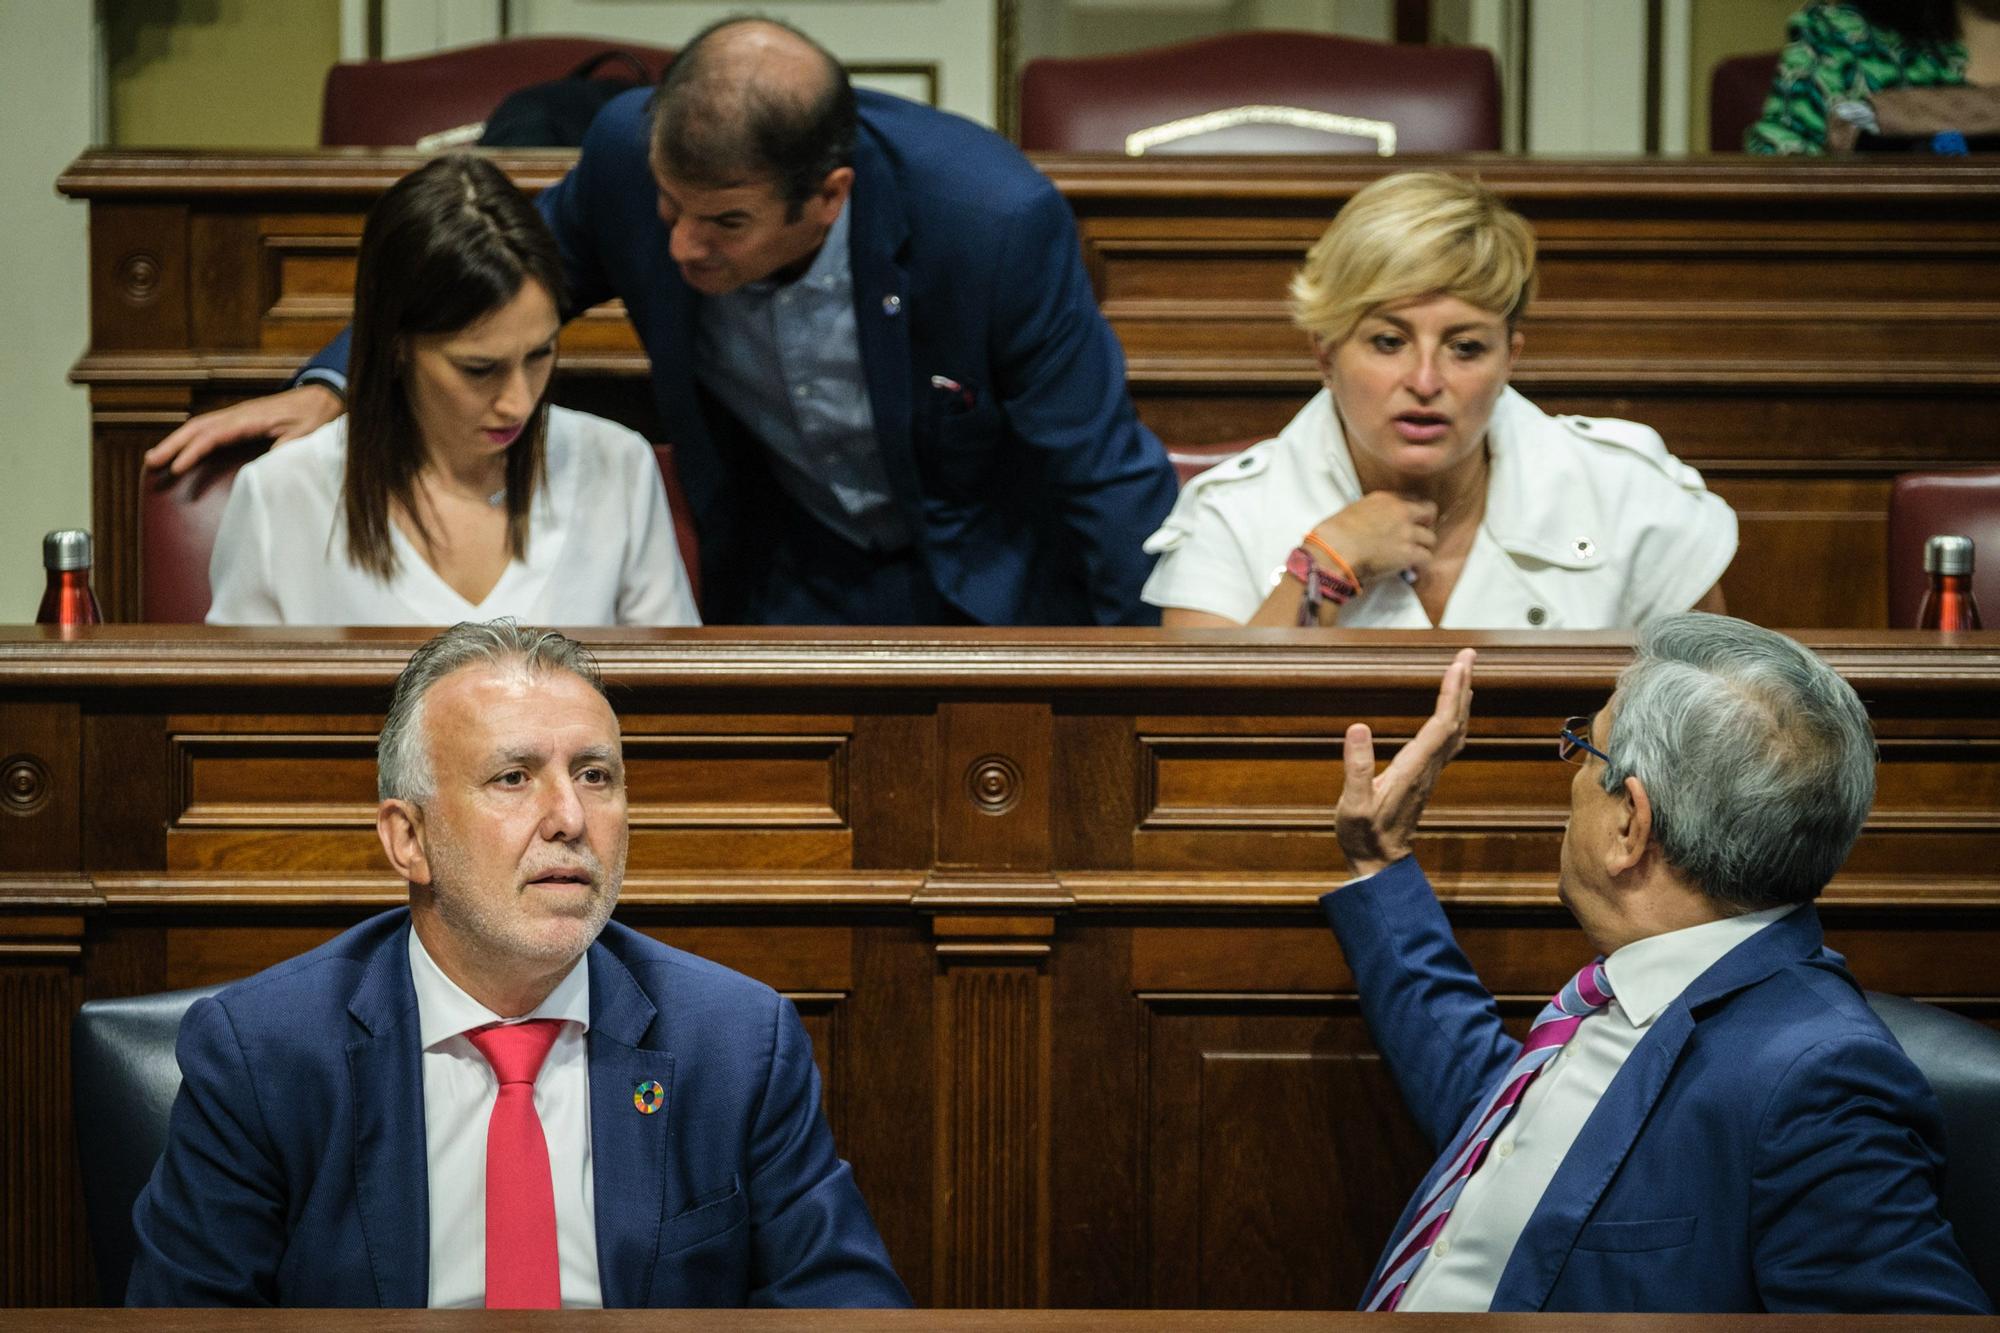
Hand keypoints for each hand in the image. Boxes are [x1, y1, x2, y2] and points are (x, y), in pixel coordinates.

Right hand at [143, 384, 342, 475]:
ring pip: (199, 426)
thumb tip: (262, 469)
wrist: (323, 397)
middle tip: (150, 463)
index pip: (213, 436)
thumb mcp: (304, 437)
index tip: (175, 468)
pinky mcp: (240, 419)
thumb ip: (283, 451)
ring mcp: (237, 415)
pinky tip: (182, 449)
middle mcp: (238, 414)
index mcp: (250, 419)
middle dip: (172, 445)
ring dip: (176, 441)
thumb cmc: (314, 417)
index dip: (192, 452)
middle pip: (197, 428)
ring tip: (155, 458)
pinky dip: (191, 438)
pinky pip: (209, 428)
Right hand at [1311, 492, 1438, 587]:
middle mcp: (1400, 512)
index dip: (1413, 511)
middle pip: (1430, 512)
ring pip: (1430, 538)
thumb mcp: (1354, 511)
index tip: (1410, 520)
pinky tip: (1411, 569)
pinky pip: (1427, 558)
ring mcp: (1407, 532)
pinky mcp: (1409, 553)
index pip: (1412, 498)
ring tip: (1411, 556)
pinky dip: (1420, 564)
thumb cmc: (1334, 534)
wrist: (1335, 550)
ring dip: (1422, 547)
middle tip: (1417, 535)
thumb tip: (1377, 524)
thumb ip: (1373, 513)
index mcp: (1384, 499)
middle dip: (1426, 523)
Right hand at [1336, 647, 1474, 877]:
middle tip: (1467, 655)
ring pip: (1456, 730)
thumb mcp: (1352, 805)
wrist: (1380, 863)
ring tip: (1463, 672)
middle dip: (1462, 685)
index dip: (1451, 692)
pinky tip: (1451, 709)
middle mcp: (1428, 768)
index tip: (1457, 664)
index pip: (1441, 724)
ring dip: (1461, 699)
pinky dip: (1454, 716)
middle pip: (1456, 721)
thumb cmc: (1363, 836)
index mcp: (1413, 769)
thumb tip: (1358, 728)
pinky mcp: (1425, 776)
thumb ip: (1357, 769)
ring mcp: (1430, 773)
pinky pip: (1448, 740)